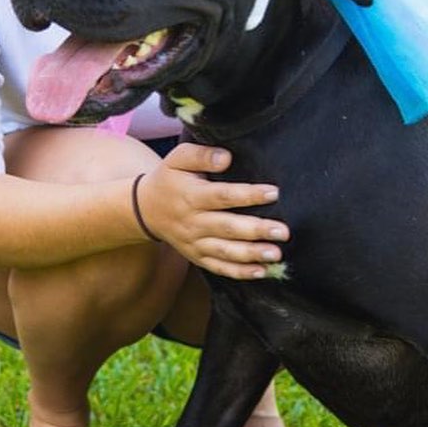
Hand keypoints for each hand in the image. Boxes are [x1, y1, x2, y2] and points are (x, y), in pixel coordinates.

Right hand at [134, 143, 288, 279]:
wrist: (144, 209)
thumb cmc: (169, 179)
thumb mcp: (178, 158)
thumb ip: (201, 154)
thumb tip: (226, 158)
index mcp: (191, 196)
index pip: (223, 196)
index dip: (248, 195)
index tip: (274, 193)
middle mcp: (193, 222)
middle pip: (228, 228)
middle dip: (257, 230)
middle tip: (283, 231)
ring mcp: (195, 243)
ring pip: (226, 252)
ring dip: (252, 254)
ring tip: (276, 254)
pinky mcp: (197, 257)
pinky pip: (219, 267)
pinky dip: (240, 272)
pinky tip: (261, 271)